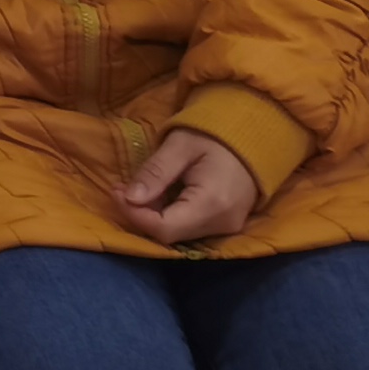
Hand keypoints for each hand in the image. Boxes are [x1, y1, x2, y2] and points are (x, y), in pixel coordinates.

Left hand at [112, 127, 262, 246]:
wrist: (253, 136)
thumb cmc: (214, 135)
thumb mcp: (179, 145)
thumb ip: (155, 172)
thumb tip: (129, 198)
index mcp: (212, 203)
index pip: (164, 228)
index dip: (134, 214)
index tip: (116, 191)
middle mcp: (223, 224)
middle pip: (169, 234)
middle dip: (140, 214)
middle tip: (122, 188)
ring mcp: (228, 227)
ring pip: (178, 233)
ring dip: (152, 215)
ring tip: (139, 188)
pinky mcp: (225, 225)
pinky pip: (189, 228)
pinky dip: (168, 215)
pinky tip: (159, 195)